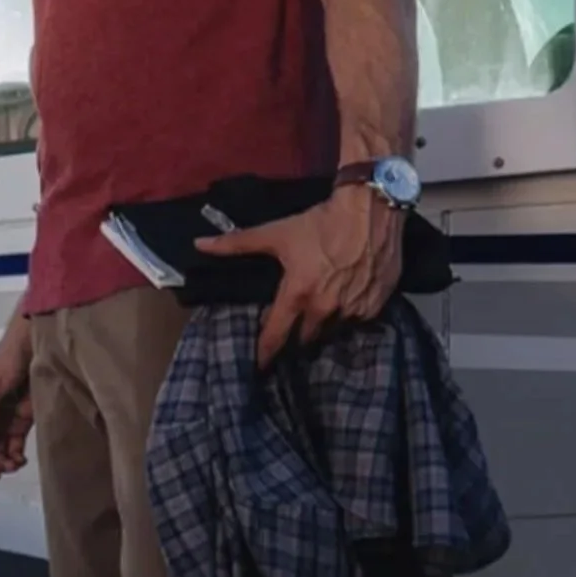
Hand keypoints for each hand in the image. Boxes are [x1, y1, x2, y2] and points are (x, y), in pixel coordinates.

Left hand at [194, 185, 404, 367]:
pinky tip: (344, 304)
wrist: (371, 209)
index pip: (275, 338)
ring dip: (323, 329)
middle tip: (292, 330)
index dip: (265, 354)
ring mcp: (353, 311)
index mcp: (297, 296)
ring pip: (332, 333)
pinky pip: (357, 323)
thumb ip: (236, 244)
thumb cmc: (319, 222)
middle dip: (296, 337)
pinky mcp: (376, 307)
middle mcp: (325, 310)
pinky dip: (348, 317)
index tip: (259, 367)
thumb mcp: (276, 233)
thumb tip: (199, 244)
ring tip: (318, 318)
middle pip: (305, 340)